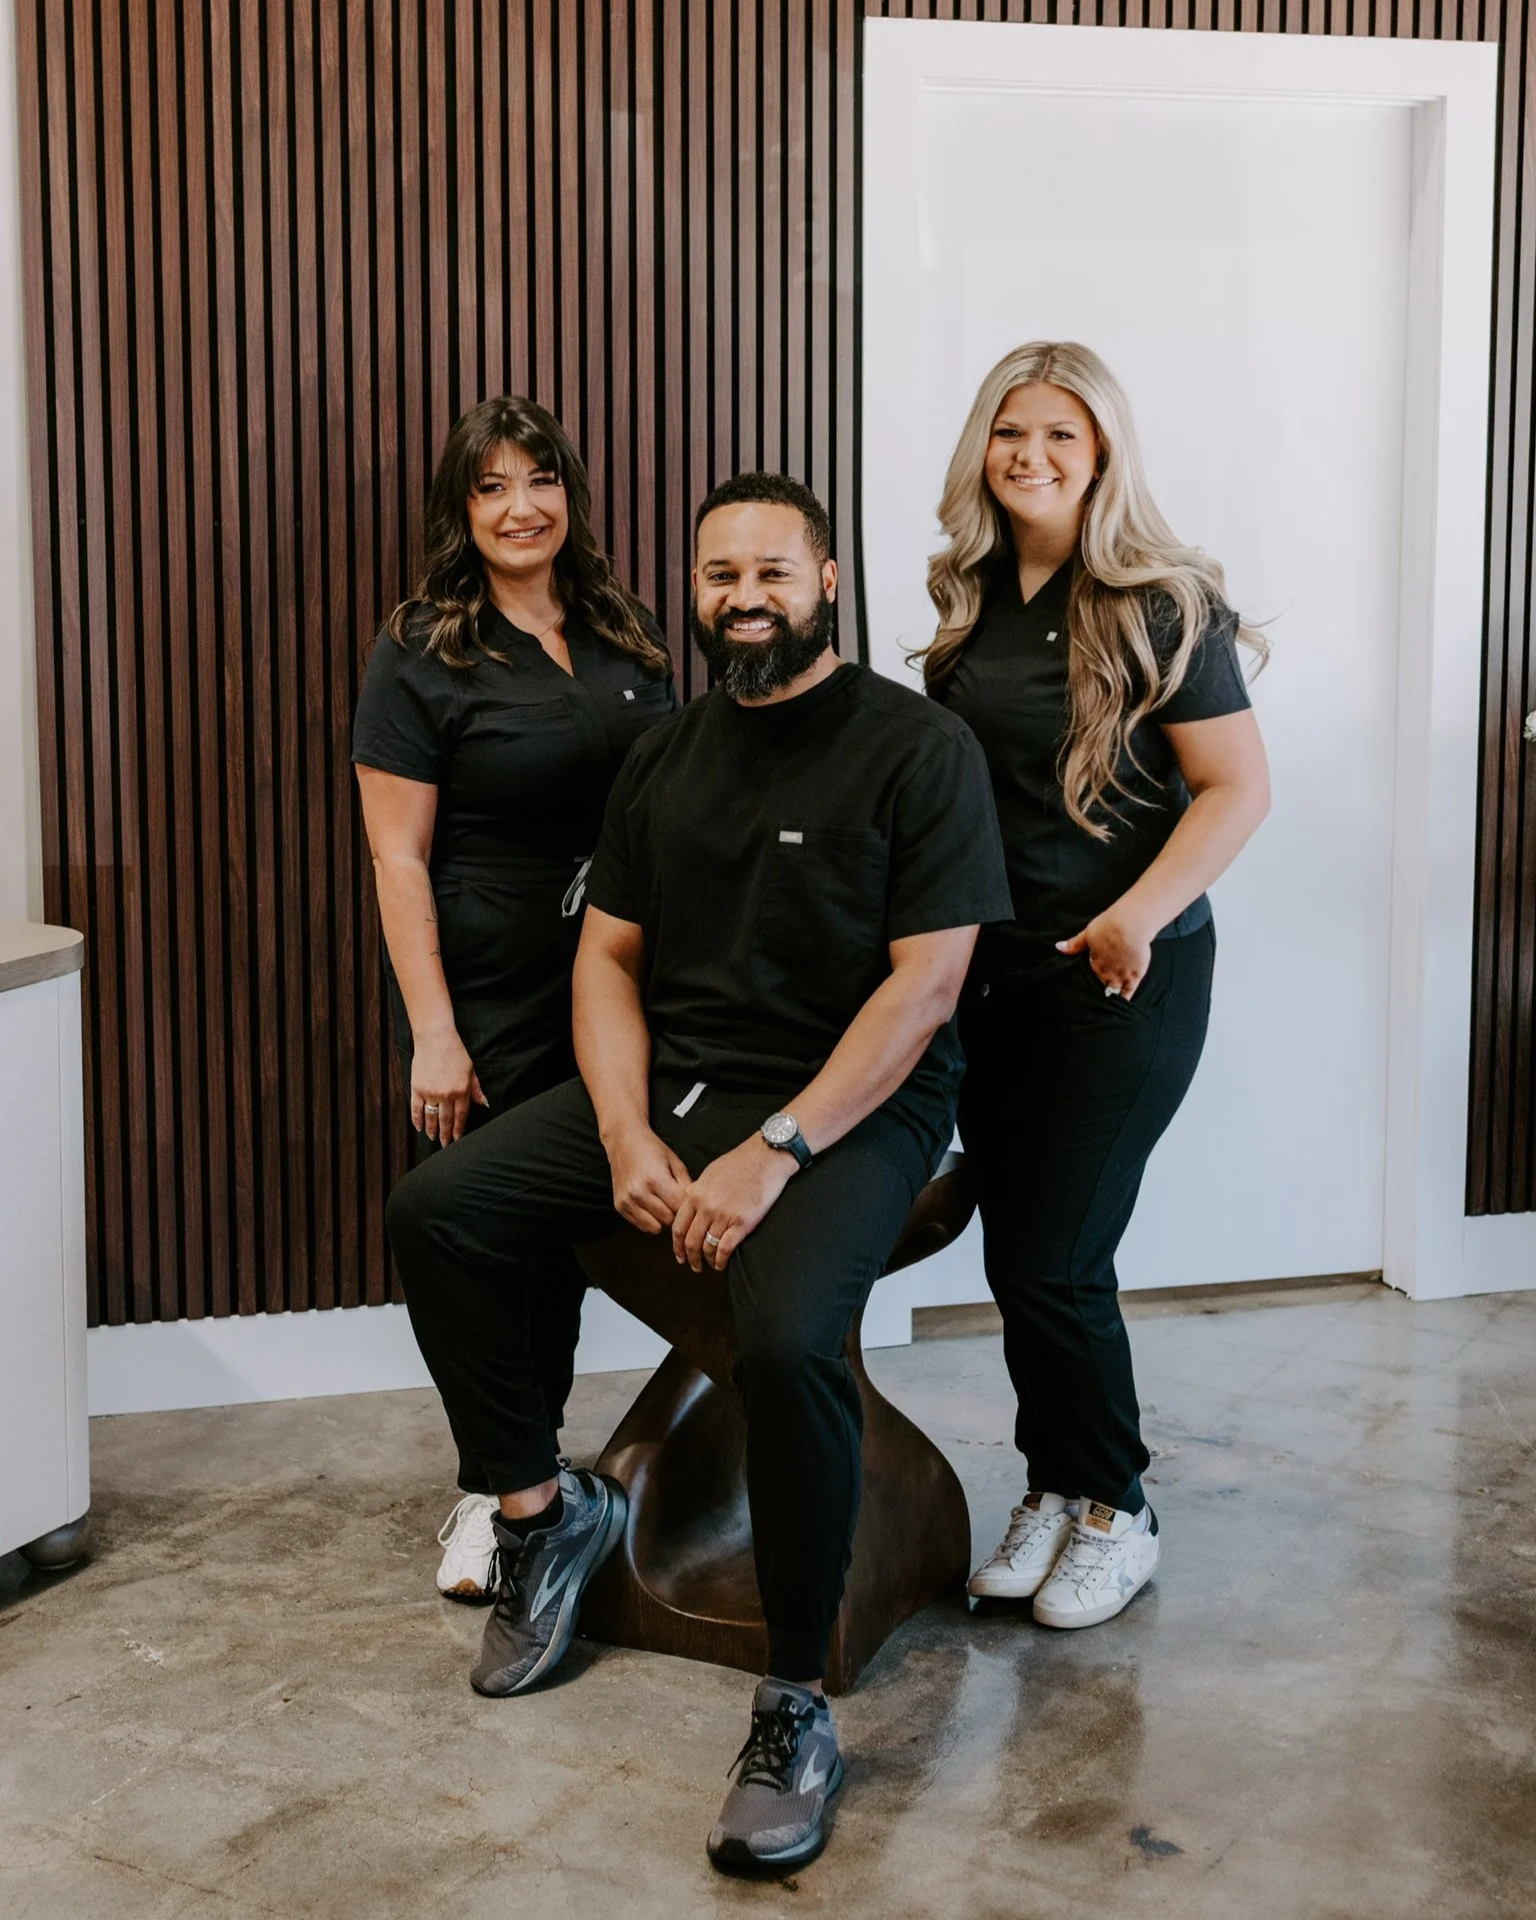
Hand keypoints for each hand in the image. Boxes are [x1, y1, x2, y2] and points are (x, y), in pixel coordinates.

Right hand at [410, 1027, 488, 1143]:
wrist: (435, 1038)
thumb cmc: (455, 1052)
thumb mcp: (470, 1070)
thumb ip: (476, 1089)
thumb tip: (484, 1103)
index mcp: (461, 1090)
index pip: (461, 1116)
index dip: (459, 1130)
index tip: (458, 1139)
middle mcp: (446, 1094)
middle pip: (446, 1120)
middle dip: (446, 1135)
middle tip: (445, 1145)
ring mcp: (430, 1092)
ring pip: (431, 1117)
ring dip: (432, 1130)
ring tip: (433, 1138)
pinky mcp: (417, 1088)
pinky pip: (416, 1108)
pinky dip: (417, 1119)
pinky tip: (419, 1127)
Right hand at [606, 1126, 690, 1233]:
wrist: (623, 1141)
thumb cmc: (652, 1149)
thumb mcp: (675, 1162)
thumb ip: (687, 1185)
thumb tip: (697, 1207)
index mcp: (655, 1179)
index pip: (679, 1206)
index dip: (688, 1206)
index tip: (691, 1202)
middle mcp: (639, 1192)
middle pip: (668, 1219)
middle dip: (676, 1214)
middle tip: (677, 1203)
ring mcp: (627, 1201)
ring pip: (655, 1228)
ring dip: (663, 1220)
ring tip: (664, 1205)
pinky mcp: (619, 1207)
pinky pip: (642, 1226)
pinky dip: (650, 1220)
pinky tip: (652, 1206)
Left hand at [671, 1135, 796, 1272]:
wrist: (765, 1158)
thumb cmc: (739, 1162)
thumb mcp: (710, 1173)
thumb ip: (697, 1190)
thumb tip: (689, 1202)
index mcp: (696, 1194)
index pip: (678, 1226)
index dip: (677, 1245)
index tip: (679, 1254)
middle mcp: (706, 1207)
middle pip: (690, 1241)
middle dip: (690, 1257)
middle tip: (693, 1266)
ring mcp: (724, 1216)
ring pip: (707, 1247)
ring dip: (706, 1260)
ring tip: (709, 1266)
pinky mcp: (742, 1223)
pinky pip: (725, 1248)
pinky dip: (721, 1260)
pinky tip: (721, 1264)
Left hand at [1056, 906, 1154, 1000]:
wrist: (1131, 925)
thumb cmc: (1110, 925)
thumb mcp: (1088, 933)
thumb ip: (1075, 944)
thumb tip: (1058, 947)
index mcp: (1094, 962)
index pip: (1088, 976)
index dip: (1087, 980)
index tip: (1085, 986)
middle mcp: (1106, 971)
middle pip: (1100, 985)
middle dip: (1097, 990)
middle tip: (1094, 998)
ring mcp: (1121, 974)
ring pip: (1113, 990)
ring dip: (1110, 996)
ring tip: (1106, 1002)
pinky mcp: (1135, 975)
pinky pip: (1129, 991)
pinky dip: (1124, 999)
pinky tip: (1121, 1004)